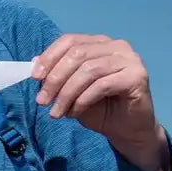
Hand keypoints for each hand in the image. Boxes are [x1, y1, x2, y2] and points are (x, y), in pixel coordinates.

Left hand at [31, 34, 170, 170]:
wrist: (127, 130)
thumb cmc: (100, 109)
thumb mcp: (71, 91)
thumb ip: (57, 75)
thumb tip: (35, 63)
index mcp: (99, 43)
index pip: (70, 40)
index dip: (49, 57)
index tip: (34, 77)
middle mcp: (116, 46)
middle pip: (77, 54)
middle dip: (55, 79)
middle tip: (42, 101)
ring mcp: (129, 59)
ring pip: (88, 70)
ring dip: (66, 93)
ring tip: (56, 112)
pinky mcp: (136, 77)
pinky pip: (102, 85)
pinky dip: (83, 100)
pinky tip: (75, 113)